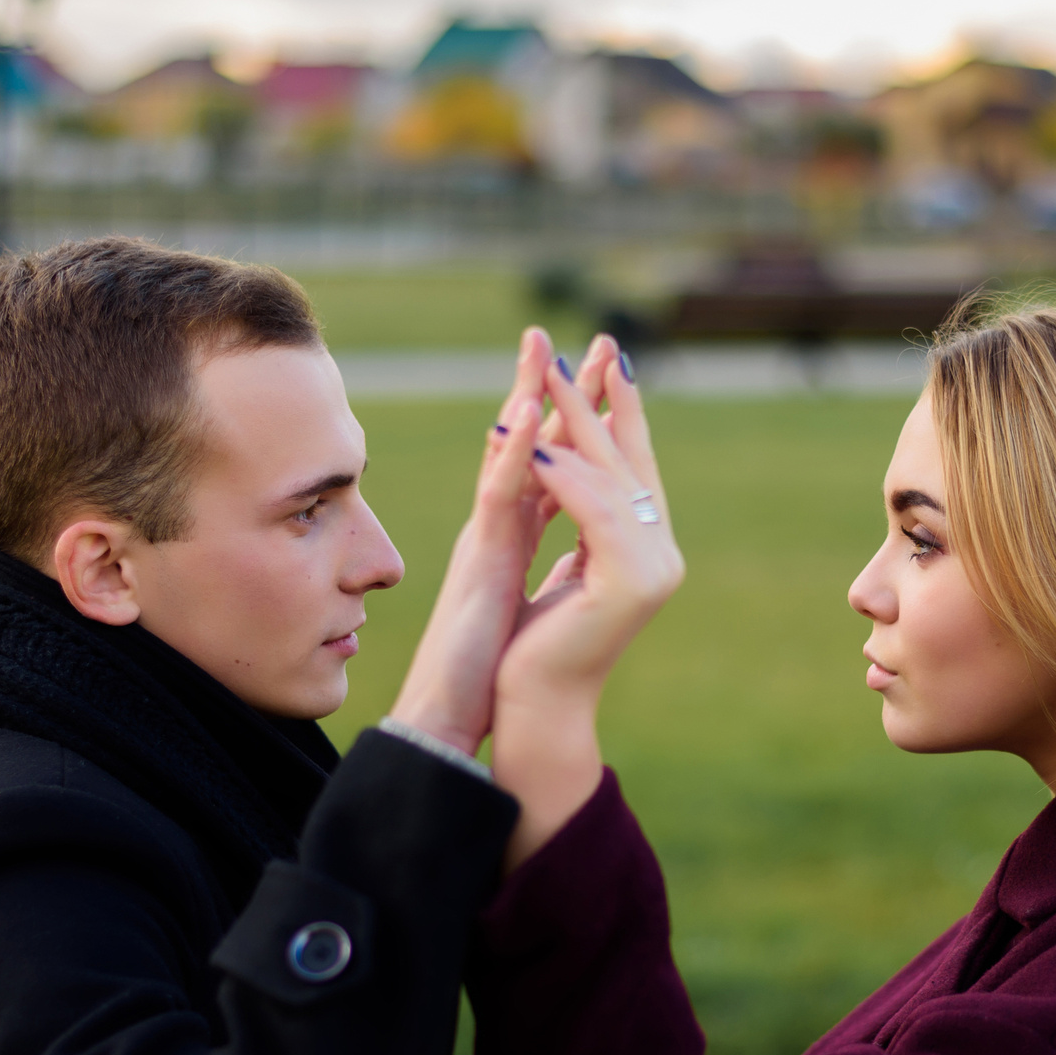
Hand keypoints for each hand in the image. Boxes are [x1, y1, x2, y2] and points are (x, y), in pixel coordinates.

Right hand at [385, 328, 577, 754]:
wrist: (452, 717)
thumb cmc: (485, 673)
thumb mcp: (526, 607)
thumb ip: (539, 571)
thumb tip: (572, 558)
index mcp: (514, 540)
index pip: (553, 466)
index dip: (575, 423)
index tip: (603, 380)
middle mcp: (498, 529)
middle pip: (532, 445)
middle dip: (557, 389)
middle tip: (586, 337)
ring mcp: (485, 539)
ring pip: (508, 455)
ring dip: (526, 397)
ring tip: (543, 347)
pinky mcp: (478, 559)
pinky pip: (499, 492)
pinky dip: (514, 449)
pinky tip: (530, 411)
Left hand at [491, 338, 683, 863]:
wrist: (537, 704)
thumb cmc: (537, 645)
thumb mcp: (561, 563)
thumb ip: (579, 521)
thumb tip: (570, 463)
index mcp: (647, 548)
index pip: (633, 466)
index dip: (620, 410)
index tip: (605, 356)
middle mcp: (662, 554)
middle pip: (626, 461)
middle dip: (599, 401)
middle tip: (582, 344)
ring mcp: (654, 569)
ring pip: (611, 479)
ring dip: (576, 423)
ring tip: (547, 375)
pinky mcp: (630, 584)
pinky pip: (595, 513)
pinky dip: (565, 475)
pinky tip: (537, 441)